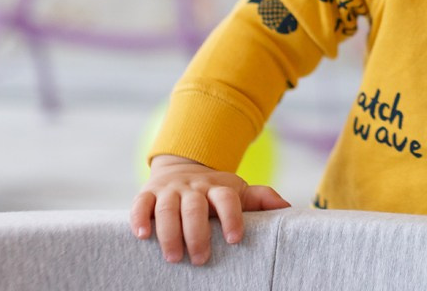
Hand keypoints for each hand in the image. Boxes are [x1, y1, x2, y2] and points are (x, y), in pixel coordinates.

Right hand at [130, 154, 289, 264]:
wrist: (182, 168)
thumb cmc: (214, 191)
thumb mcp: (238, 191)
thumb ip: (261, 199)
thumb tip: (287, 207)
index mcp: (218, 188)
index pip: (227, 199)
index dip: (232, 217)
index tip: (235, 239)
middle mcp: (193, 188)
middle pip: (194, 207)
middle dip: (197, 234)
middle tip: (200, 258)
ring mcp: (170, 190)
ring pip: (167, 208)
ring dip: (170, 233)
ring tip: (174, 258)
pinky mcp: (148, 194)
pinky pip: (141, 204)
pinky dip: (139, 218)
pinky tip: (141, 235)